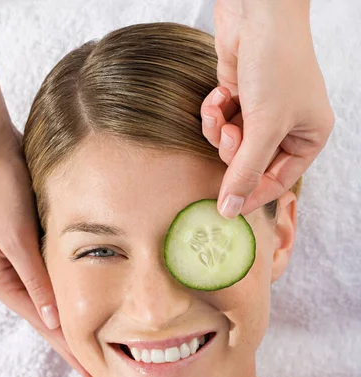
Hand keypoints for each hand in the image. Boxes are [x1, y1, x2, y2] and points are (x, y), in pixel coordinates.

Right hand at [0, 134, 95, 376]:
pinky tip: (89, 307)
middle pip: (49, 320)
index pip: (44, 325)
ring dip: (75, 324)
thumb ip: (35, 279)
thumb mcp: (17, 239)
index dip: (68, 349)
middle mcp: (12, 279)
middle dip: (73, 346)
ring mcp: (24, 266)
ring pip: (54, 303)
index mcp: (3, 282)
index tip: (90, 372)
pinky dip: (73, 298)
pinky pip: (57, 282)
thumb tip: (53, 320)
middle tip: (99, 372)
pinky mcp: (35, 250)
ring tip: (98, 347)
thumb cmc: (3, 194)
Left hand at [201, 0, 335, 217]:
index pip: (279, 181)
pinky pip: (221, 123)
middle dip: (235, 154)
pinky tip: (217, 97)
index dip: (252, 195)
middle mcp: (286, 127)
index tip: (227, 208)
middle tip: (233, 137)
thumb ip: (245, 172)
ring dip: (221, 133)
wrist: (258, 10)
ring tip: (223, 113)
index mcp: (308, 136)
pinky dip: (214, 114)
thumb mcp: (265, 126)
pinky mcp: (239, 97)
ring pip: (232, 146)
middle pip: (251, 165)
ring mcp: (261, 112)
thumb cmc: (276, 64)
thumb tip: (230, 210)